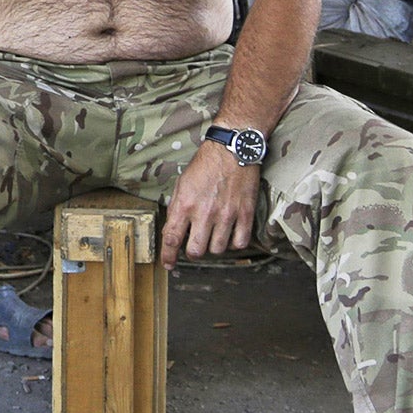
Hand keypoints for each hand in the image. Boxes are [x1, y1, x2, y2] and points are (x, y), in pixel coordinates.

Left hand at [160, 139, 258, 268]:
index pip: (172, 239)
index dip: (168, 256)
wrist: (232, 148)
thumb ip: (177, 208)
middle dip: (193, 252)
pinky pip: (239, 242)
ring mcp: (226, 214)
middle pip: (196, 251)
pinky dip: (234, 243)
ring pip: (218, 249)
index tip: (168, 263)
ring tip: (213, 235)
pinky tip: (231, 234)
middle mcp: (205, 212)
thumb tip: (173, 230)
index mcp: (185, 204)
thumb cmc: (206, 164)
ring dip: (213, 246)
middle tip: (194, 246)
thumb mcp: (182, 183)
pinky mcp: (245, 214)